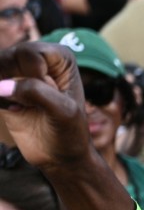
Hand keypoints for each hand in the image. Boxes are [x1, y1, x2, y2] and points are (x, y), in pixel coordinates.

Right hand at [0, 43, 89, 169]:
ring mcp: (17, 72)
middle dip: (17, 83)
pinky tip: (15, 110)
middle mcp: (37, 59)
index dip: (36, 76)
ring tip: (24, 106)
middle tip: (35, 103)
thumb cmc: (70, 132)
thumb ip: (36, 92)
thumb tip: (1, 86)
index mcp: (60, 57)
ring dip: (4, 92)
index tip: (52, 94)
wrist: (60, 156)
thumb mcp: (63, 111)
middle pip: (9, 57)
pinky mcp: (2, 89)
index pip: (32, 53)